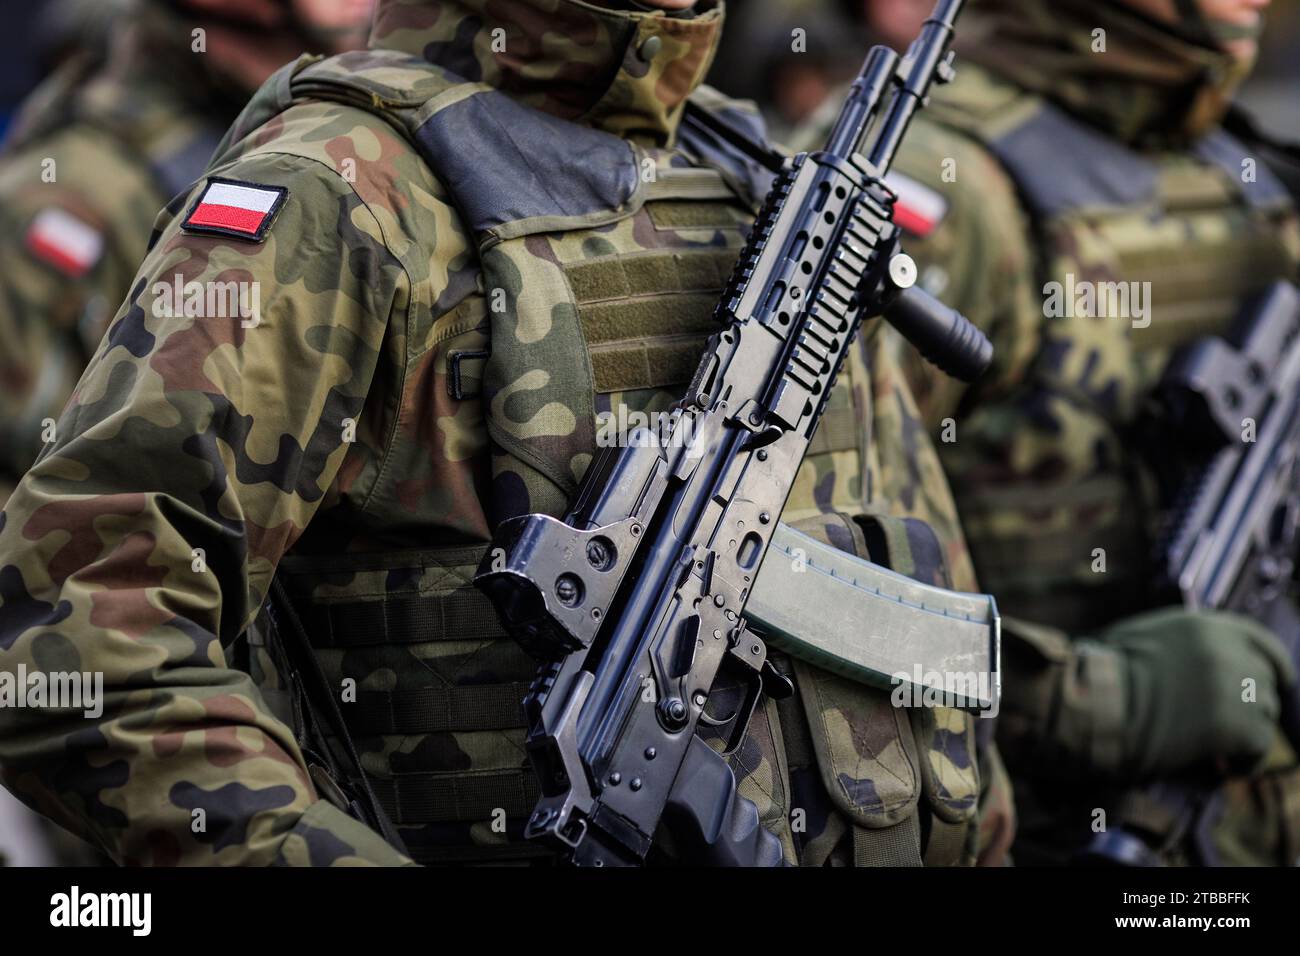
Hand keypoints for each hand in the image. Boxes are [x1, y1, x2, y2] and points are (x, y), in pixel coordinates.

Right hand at [1103, 607, 1296, 780]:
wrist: (1097, 704)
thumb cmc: (1102, 676)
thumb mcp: (1141, 638)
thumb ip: (1178, 644)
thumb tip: (1188, 665)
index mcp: (1204, 626)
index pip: (1261, 641)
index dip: (1273, 665)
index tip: (1279, 683)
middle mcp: (1227, 650)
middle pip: (1264, 682)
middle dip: (1250, 707)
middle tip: (1227, 729)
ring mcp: (1235, 686)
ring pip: (1264, 715)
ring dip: (1244, 733)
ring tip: (1217, 751)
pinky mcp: (1237, 724)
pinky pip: (1258, 746)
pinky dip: (1243, 760)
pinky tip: (1221, 765)